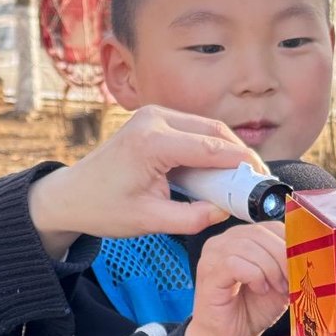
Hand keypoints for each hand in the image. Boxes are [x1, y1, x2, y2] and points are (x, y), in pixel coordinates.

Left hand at [29, 105, 257, 256]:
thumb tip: (226, 211)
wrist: (72, 195)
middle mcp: (154, 120)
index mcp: (152, 143)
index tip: (262, 177)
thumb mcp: (151, 220)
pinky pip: (193, 128)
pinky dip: (210, 146)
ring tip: (241, 176)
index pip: (210, 147)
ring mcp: (153, 115)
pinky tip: (218, 168)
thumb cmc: (105, 208)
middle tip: (257, 178)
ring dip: (226, 149)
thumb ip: (192, 217)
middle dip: (239, 154)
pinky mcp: (154, 119)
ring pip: (206, 126)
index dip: (241, 162)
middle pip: (213, 130)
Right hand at [184, 221, 288, 335]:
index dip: (288, 244)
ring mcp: (213, 254)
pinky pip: (234, 263)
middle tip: (289, 280)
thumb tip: (308, 254)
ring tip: (274, 288)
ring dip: (269, 268)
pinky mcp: (208, 271)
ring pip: (249, 246)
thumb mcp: (279, 282)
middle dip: (281, 257)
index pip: (270, 226)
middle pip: (260, 233)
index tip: (299, 266)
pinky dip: (254, 276)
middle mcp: (225, 240)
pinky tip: (259, 289)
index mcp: (243, 237)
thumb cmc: (251, 309)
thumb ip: (288, 264)